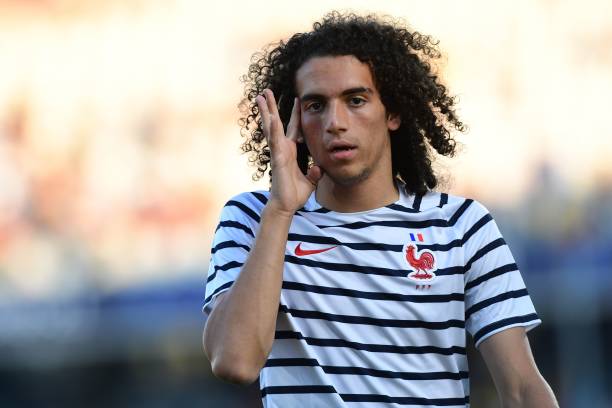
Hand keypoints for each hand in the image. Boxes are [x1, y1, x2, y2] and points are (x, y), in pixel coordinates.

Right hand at [256, 89, 322, 215]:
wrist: (286, 205)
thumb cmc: (295, 194)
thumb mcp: (311, 180)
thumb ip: (315, 172)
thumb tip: (319, 168)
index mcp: (291, 151)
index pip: (293, 128)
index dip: (294, 113)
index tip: (296, 98)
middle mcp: (282, 148)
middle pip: (276, 123)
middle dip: (272, 106)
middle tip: (266, 91)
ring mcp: (278, 152)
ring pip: (271, 127)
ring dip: (266, 111)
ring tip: (261, 96)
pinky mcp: (277, 158)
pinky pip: (275, 141)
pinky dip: (273, 129)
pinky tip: (271, 116)